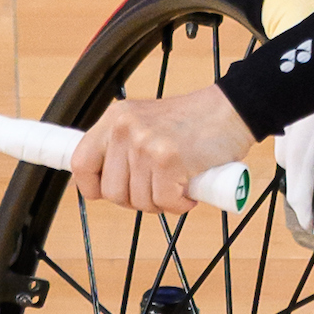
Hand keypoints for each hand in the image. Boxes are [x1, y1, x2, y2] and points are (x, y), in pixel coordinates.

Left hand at [71, 83, 256, 212]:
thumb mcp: (146, 123)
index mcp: (115, 118)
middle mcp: (124, 128)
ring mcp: (145, 143)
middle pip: (112, 192)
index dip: (92, 187)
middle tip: (159, 186)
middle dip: (137, 199)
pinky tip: (190, 187)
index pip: (80, 163)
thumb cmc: (193, 124)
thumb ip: (123, 148)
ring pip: (138, 201)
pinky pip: (165, 202)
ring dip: (162, 202)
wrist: (232, 110)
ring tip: (178, 182)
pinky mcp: (168, 159)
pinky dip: (181, 203)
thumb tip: (103, 187)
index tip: (106, 193)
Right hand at [276, 68, 313, 228]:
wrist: (303, 10)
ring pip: (287, 153)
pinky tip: (295, 173)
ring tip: (301, 207)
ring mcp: (293, 105)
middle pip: (304, 158)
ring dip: (293, 181)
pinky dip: (287, 160)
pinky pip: (281, 139)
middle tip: (308, 220)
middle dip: (304, 193)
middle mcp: (313, 103)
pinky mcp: (282, 104)